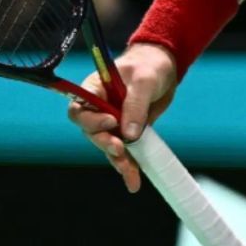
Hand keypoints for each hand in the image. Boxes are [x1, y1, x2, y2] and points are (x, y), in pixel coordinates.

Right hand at [65, 44, 179, 192]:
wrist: (166, 70)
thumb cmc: (149, 66)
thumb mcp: (144, 80)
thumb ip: (135, 104)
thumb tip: (129, 134)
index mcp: (94, 89)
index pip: (80, 108)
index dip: (91, 120)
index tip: (111, 122)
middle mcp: (99, 108)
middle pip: (91, 132)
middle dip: (104, 143)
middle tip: (120, 149)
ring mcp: (113, 122)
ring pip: (106, 146)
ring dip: (117, 160)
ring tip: (130, 173)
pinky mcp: (127, 132)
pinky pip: (123, 152)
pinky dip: (128, 165)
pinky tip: (133, 179)